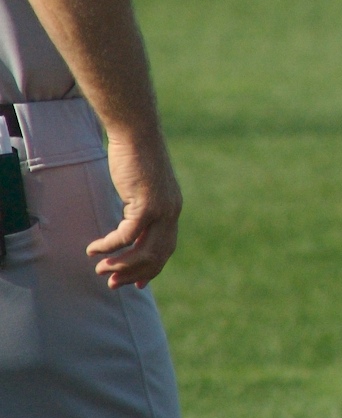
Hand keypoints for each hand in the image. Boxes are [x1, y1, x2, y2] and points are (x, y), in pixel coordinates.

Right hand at [86, 135, 182, 289]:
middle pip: (157, 256)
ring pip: (143, 251)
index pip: (166, 248)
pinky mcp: (146, 204)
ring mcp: (162, 209)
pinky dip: (109, 246)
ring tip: (101, 271)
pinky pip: (126, 236)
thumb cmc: (135, 157)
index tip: (137, 284)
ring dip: (121, 265)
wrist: (137, 133)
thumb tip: (131, 224)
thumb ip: (140, 206)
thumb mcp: (141, 188)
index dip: (152, 269)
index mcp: (172, 209)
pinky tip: (93, 249)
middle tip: (112, 283)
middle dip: (134, 274)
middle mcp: (171, 212)